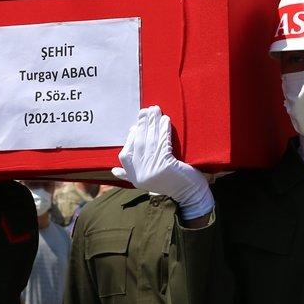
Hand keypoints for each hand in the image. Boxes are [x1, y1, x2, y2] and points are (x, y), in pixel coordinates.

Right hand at [111, 106, 212, 220]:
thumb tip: (113, 171)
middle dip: (142, 124)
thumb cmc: (170, 183)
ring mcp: (152, 170)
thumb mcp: (146, 182)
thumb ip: (129, 175)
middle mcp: (141, 174)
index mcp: (134, 178)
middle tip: (146, 110)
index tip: (135, 127)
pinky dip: (164, 129)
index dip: (130, 139)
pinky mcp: (165, 166)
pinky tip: (165, 120)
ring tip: (155, 109)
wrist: (190, 194)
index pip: (125, 155)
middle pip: (139, 144)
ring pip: (150, 140)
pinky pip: (163, 142)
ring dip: (153, 122)